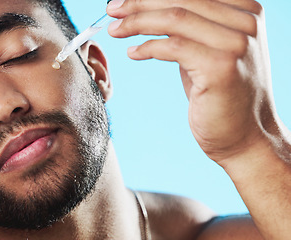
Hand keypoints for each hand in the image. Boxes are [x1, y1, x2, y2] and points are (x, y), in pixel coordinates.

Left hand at [107, 0, 274, 163]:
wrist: (245, 136)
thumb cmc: (221, 94)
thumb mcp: (207, 50)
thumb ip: (188, 28)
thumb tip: (147, 9)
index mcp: (246, 11)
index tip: (125, 1)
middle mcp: (246, 22)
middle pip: (181, 0)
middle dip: (139, 2)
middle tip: (112, 9)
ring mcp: (236, 44)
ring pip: (175, 18)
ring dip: (137, 21)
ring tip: (115, 29)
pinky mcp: (221, 66)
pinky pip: (173, 46)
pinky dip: (147, 47)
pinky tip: (133, 53)